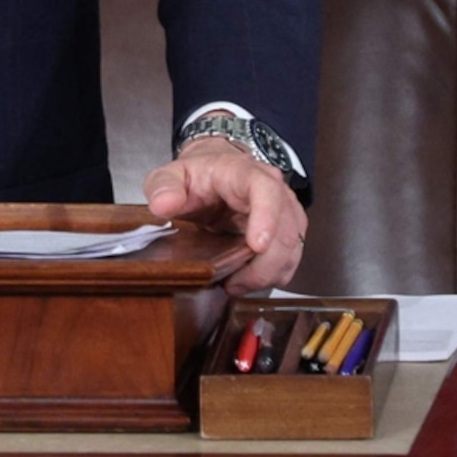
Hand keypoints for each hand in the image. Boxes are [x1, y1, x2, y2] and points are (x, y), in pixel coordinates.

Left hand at [144, 138, 306, 293]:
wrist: (216, 170)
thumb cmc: (197, 176)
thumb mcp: (170, 175)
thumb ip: (163, 186)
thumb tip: (163, 205)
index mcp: (244, 173)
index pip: (265, 190)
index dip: (267, 218)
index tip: (257, 246)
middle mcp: (274, 189)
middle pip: (286, 229)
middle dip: (264, 265)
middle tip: (234, 284)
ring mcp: (285, 210)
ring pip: (293, 247)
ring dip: (269, 274)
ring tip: (236, 285)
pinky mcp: (288, 229)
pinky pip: (291, 257)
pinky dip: (274, 275)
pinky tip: (249, 281)